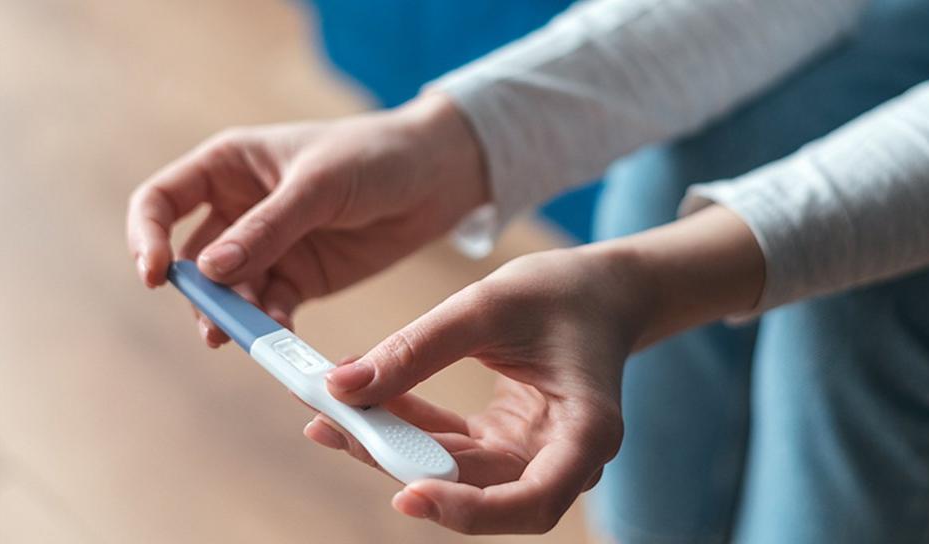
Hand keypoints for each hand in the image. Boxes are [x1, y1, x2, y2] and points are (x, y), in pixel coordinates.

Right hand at [126, 93, 486, 344]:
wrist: (439, 178)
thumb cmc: (376, 157)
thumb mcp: (320, 184)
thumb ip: (268, 227)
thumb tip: (211, 270)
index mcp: (228, 166)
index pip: (161, 201)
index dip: (147, 237)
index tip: (156, 274)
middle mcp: (239, 207)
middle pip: (194, 259)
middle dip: (200, 294)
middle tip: (215, 326)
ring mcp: (268, 247)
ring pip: (230, 292)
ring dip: (233, 316)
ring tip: (247, 338)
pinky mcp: (300, 278)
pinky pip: (271, 307)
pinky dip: (270, 324)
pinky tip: (282, 336)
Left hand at [302, 206, 765, 533]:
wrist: (600, 289)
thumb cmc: (566, 291)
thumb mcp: (491, 305)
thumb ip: (418, 349)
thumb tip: (341, 388)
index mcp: (586, 433)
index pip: (533, 502)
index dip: (472, 510)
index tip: (410, 494)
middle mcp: (562, 460)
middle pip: (477, 489)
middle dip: (399, 463)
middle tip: (333, 428)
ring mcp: (531, 456)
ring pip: (451, 472)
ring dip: (389, 446)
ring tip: (328, 415)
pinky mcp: (504, 443)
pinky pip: (446, 447)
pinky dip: (403, 427)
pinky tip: (358, 403)